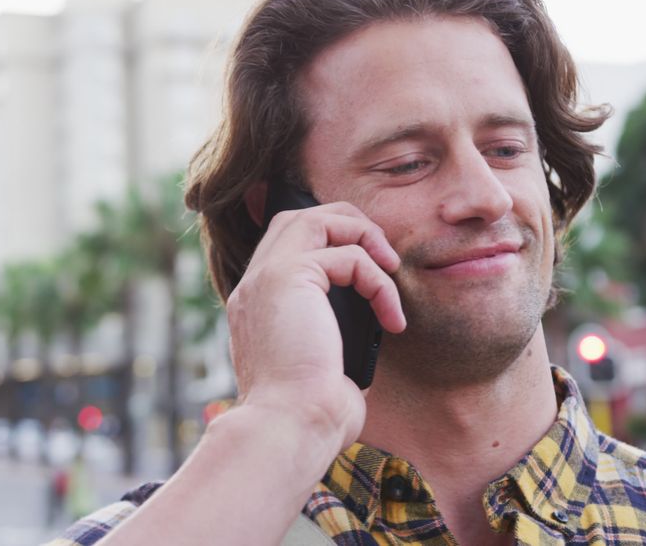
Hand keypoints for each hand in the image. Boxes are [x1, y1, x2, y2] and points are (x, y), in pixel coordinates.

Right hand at [225, 201, 405, 452]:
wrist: (290, 427)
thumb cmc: (308, 414)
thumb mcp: (319, 365)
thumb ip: (329, 332)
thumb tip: (369, 323)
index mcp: (255, 306)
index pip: (283, 248)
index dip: (325, 244)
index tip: (365, 273)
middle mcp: (253, 287)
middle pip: (296, 219)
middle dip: (346, 225)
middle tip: (382, 258)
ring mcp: (265, 277)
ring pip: (314, 219)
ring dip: (361, 236)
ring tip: (390, 269)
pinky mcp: (288, 277)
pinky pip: (348, 256)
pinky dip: (380, 282)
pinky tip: (392, 317)